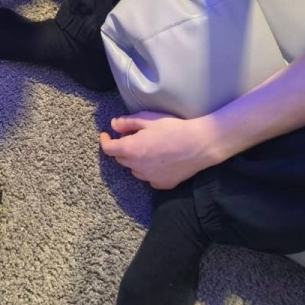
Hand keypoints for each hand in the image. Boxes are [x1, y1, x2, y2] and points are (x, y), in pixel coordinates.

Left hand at [99, 113, 221, 189]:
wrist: (199, 145)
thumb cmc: (173, 129)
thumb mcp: (148, 119)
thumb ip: (128, 122)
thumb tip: (114, 125)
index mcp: (131, 149)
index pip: (108, 149)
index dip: (105, 141)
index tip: (106, 134)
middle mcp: (137, 167)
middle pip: (121, 159)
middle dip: (122, 148)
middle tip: (131, 137)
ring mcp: (150, 178)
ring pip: (135, 170)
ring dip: (135, 161)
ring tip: (147, 149)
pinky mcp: (163, 184)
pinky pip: (150, 178)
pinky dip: (149, 170)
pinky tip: (160, 161)